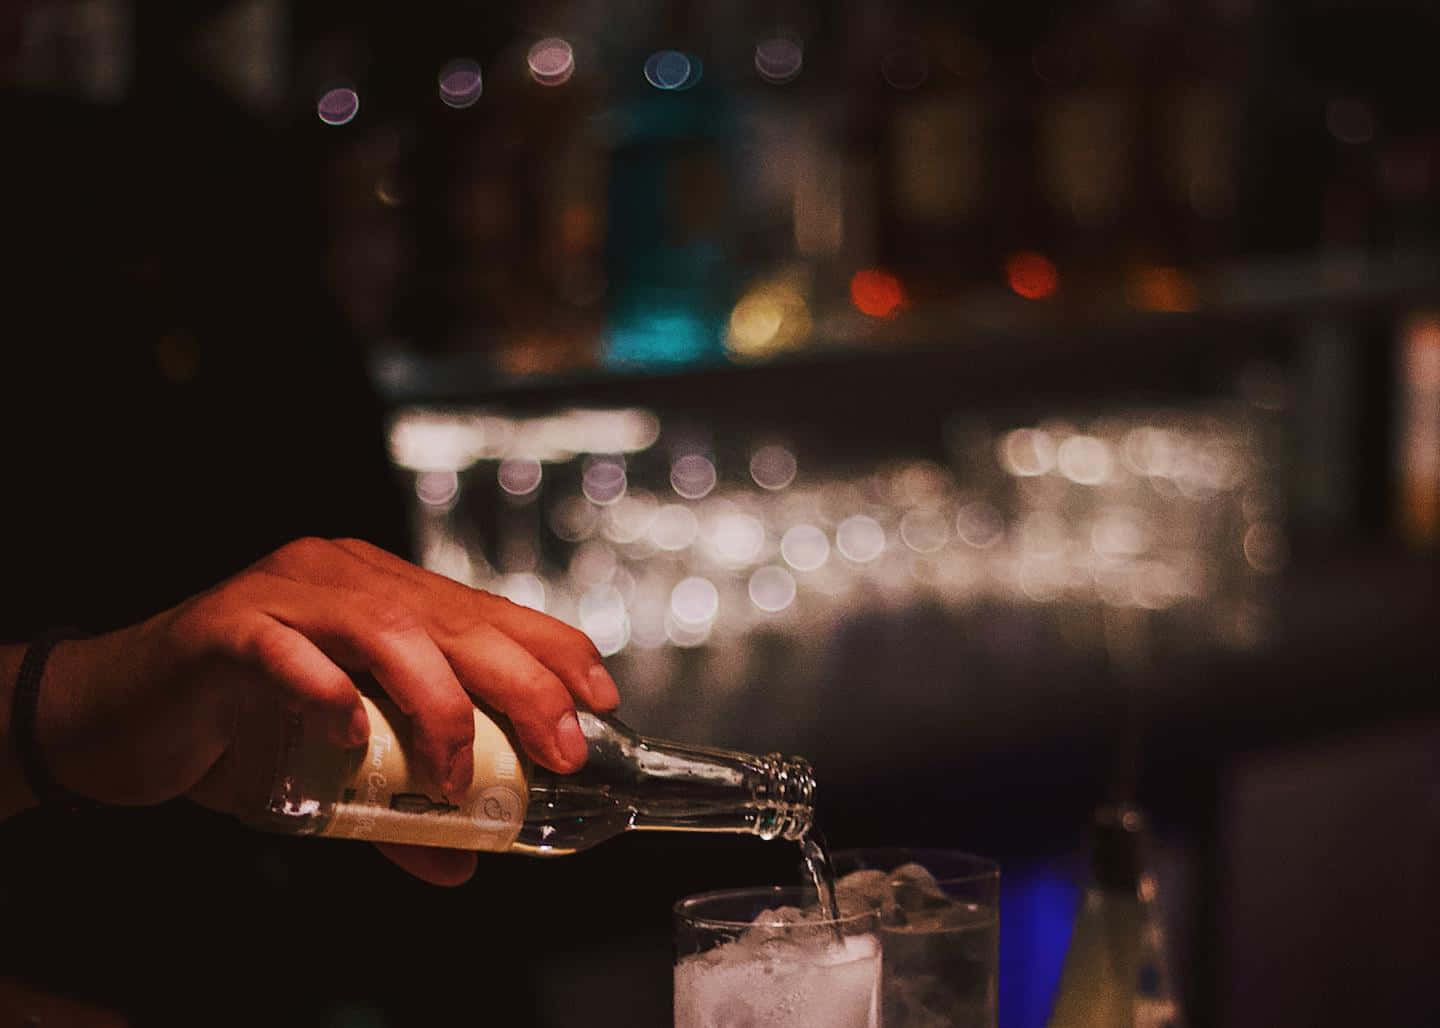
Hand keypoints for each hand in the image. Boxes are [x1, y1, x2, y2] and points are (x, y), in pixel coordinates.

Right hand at [33, 537, 620, 884]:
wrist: (115, 715)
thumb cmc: (236, 728)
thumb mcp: (334, 773)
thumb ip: (395, 809)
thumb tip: (464, 862)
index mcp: (384, 594)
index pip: (489, 610)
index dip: (552, 648)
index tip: (600, 699)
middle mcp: (346, 577)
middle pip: (455, 620)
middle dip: (523, 685)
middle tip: (561, 749)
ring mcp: (285, 593)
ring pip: (387, 630)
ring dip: (436, 704)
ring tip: (453, 775)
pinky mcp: (225, 625)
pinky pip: (289, 652)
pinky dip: (328, 693)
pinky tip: (350, 737)